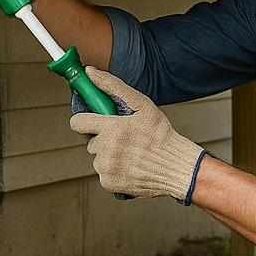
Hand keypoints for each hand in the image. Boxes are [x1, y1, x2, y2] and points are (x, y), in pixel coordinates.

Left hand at [70, 68, 206, 203]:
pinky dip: (114, 171)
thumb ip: (112, 86)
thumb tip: (89, 72)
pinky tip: (130, 166)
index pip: (77, 123)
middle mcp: (105, 149)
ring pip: (97, 157)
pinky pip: (104, 173)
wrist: (177, 167)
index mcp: (111, 128)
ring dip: (109, 155)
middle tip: (125, 138)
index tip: (93, 122)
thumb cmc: (161, 135)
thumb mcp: (142, 105)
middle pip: (91, 141)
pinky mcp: (109, 183)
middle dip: (104, 139)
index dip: (84, 121)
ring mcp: (106, 168)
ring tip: (131, 153)